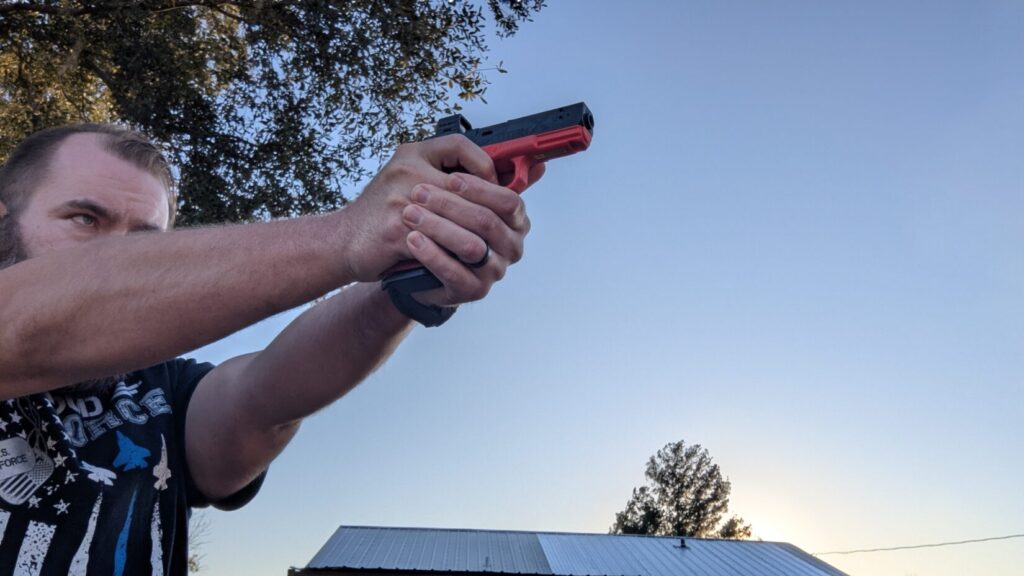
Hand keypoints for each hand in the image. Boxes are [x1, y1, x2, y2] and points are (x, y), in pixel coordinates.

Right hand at [338, 134, 500, 281]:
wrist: (343, 240)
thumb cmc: (381, 213)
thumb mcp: (409, 180)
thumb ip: (443, 177)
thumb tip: (491, 182)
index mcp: (412, 154)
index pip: (459, 145)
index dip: (483, 165)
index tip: (492, 185)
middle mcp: (406, 171)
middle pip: (465, 184)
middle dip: (485, 209)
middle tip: (495, 224)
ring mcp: (401, 201)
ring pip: (457, 217)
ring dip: (474, 235)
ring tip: (484, 245)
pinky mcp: (396, 231)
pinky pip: (439, 243)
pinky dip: (453, 254)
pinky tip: (463, 260)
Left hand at [402, 163, 544, 306]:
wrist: (421, 264)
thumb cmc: (445, 225)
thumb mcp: (465, 196)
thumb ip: (487, 176)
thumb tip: (535, 164)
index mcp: (516, 221)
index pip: (509, 201)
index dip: (480, 188)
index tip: (450, 178)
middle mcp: (510, 247)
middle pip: (486, 222)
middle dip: (450, 204)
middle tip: (418, 192)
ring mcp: (494, 271)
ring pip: (471, 246)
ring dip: (438, 227)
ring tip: (410, 214)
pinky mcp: (473, 290)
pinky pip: (454, 272)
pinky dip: (432, 254)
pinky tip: (412, 240)